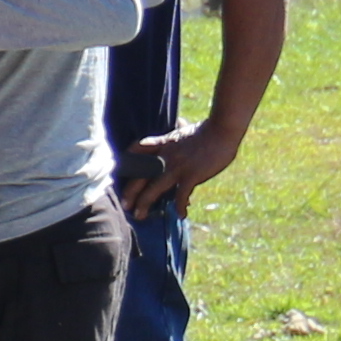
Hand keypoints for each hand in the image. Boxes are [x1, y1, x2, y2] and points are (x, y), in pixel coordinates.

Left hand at [118, 121, 243, 212]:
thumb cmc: (206, 131)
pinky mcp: (190, 175)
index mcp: (161, 144)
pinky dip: (180, 206)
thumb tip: (179, 125)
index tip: (119, 173)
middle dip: (130, 192)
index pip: (135, 152)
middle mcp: (164, 157)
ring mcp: (176, 166)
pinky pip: (180, 195)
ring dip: (144, 203)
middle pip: (140, 176)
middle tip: (124, 206)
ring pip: (153, 188)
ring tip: (139, 216)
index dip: (126, 162)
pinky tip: (182, 214)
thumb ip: (175, 135)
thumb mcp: (182, 131)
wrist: (221, 130)